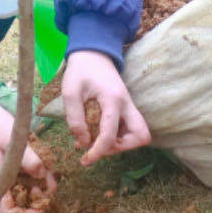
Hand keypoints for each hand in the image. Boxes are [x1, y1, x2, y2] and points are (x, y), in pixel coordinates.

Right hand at [0, 98, 56, 212]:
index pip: (5, 212)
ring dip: (40, 186)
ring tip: (49, 175)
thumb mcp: (11, 140)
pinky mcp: (14, 166)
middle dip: (37, 200)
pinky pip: (28, 177)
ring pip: (26, 190)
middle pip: (19, 203)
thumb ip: (27, 158)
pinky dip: (39, 174)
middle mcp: (1, 182)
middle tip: (48, 189)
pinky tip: (45, 165)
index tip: (38, 210)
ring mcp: (8, 175)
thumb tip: (42, 174)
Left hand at [62, 49, 150, 163]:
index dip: (99, 151)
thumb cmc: (80, 70)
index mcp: (113, 100)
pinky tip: (100, 134)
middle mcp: (127, 104)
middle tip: (100, 147)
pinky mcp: (127, 107)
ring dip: (122, 144)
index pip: (111, 134)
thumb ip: (74, 118)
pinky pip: (131, 128)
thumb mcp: (70, 92)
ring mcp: (129, 106)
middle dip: (122, 148)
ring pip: (140, 133)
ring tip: (99, 142)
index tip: (86, 159)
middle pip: (141, 136)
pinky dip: (120, 137)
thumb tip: (83, 142)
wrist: (93, 53)